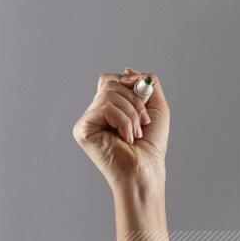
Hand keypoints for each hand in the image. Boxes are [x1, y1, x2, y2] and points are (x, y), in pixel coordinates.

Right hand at [73, 67, 168, 191]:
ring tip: (134, 134)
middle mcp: (97, 113)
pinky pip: (104, 107)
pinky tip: (125, 138)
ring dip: (131, 114)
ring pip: (108, 94)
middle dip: (134, 101)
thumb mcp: (157, 108)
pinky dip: (122, 120)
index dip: (126, 82)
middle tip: (143, 123)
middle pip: (110, 84)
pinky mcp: (82, 129)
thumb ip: (149, 84)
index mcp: (111, 108)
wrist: (146, 169)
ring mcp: (88, 120)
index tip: (142, 93)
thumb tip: (128, 70)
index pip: (111, 81)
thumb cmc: (151, 146)